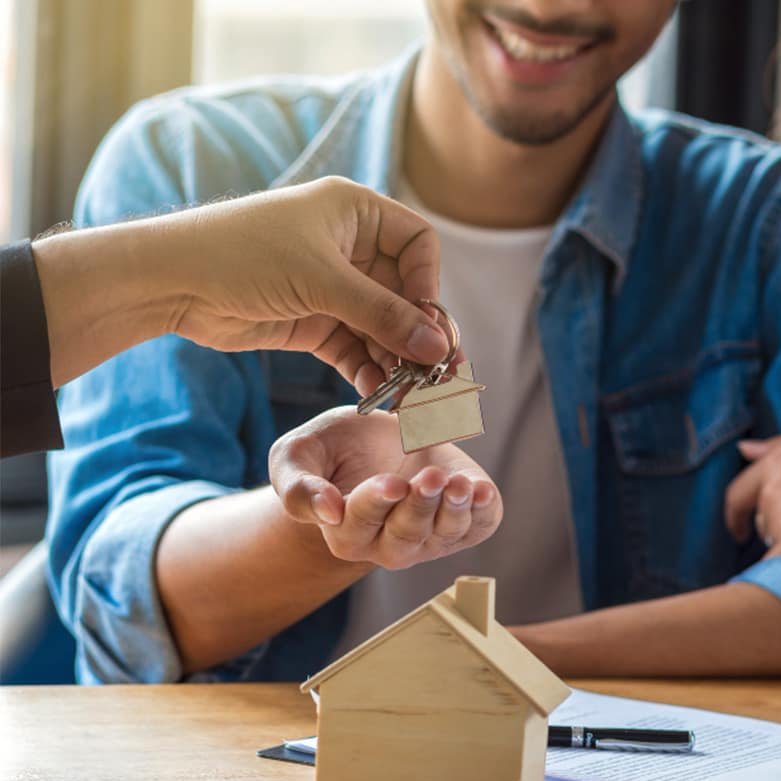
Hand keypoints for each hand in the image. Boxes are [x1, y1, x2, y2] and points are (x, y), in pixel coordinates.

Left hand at [35, 176, 453, 390]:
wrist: (170, 281)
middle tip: (438, 372)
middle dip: (418, 333)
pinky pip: (355, 348)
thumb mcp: (322, 280)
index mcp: (354, 213)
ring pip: (382, 326)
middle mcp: (349, 248)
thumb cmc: (242, 254)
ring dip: (396, 359)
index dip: (427, 281)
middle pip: (404, 292)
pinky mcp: (313, 323)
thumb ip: (382, 314)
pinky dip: (368, 370)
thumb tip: (436, 345)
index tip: (426, 319)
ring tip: (410, 394)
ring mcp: (331, 288)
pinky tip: (379, 395)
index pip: (417, 244)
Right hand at [268, 406, 501, 569]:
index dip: (377, 503)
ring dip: (454, 510)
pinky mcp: (464, 523)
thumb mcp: (297, 455)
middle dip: (419, 506)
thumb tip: (327, 512)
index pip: (359, 524)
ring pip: (443, 535)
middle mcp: (388, 544)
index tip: (392, 482)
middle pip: (405, 536)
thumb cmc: (333, 449)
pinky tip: (482, 490)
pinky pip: (477, 526)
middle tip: (430, 477)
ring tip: (460, 484)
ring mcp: (429, 538)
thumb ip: (298, 486)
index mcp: (346, 532)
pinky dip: (483, 510)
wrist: (378, 437)